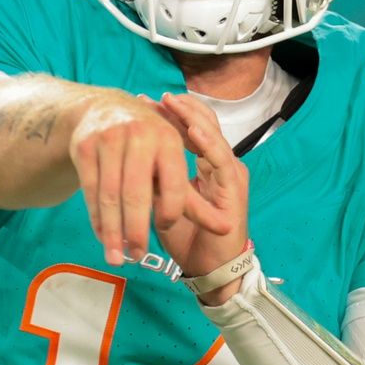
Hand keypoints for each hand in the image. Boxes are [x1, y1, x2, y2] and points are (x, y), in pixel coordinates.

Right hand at [69, 93, 233, 266]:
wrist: (104, 107)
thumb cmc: (148, 142)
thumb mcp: (173, 161)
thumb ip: (195, 198)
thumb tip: (227, 229)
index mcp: (169, 139)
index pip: (173, 185)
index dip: (170, 211)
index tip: (165, 227)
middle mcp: (139, 136)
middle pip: (137, 194)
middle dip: (136, 230)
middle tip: (137, 257)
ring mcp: (108, 139)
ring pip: (110, 195)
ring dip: (111, 231)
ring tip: (115, 258)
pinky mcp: (84, 147)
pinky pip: (90, 190)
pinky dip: (95, 217)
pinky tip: (102, 236)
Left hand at [153, 93, 250, 304]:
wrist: (209, 268)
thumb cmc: (187, 237)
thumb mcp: (166, 202)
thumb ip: (156, 180)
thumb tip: (130, 159)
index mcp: (208, 165)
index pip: (192, 129)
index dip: (171, 114)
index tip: (146, 101)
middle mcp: (222, 164)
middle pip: (205, 125)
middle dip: (180, 109)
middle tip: (156, 96)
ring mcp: (231, 174)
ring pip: (214, 136)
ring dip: (192, 118)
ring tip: (173, 102)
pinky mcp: (234, 189)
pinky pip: (221, 160)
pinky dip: (207, 143)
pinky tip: (192, 130)